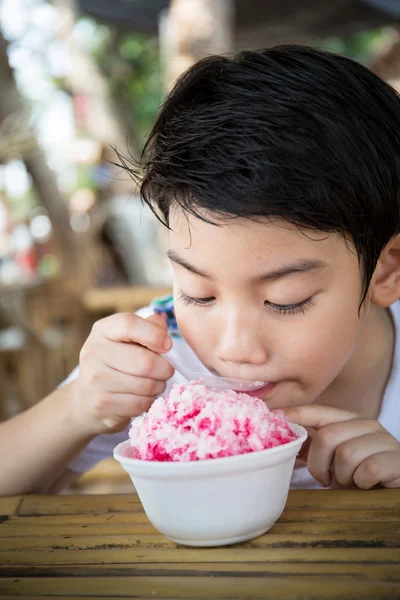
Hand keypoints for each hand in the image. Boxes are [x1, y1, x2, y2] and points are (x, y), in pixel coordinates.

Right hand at [70, 313, 173, 435]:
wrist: (88, 397)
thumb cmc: (119, 360)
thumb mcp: (130, 338)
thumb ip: (151, 328)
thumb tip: (164, 337)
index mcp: (103, 330)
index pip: (129, 324)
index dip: (155, 334)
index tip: (167, 346)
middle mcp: (93, 352)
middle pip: (145, 361)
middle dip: (165, 368)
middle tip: (165, 371)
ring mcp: (95, 379)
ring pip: (146, 385)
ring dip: (159, 386)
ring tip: (153, 383)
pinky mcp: (101, 404)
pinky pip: (140, 404)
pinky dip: (149, 402)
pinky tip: (142, 397)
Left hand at [281, 405, 399, 488]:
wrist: (391, 494)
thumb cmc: (360, 477)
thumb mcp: (335, 460)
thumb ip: (315, 446)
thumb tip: (282, 438)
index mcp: (350, 420)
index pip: (320, 411)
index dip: (298, 414)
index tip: (277, 416)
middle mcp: (368, 425)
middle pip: (327, 437)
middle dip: (319, 465)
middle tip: (325, 479)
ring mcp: (385, 440)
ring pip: (346, 455)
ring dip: (342, 477)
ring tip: (350, 482)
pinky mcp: (397, 460)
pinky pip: (368, 470)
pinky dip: (361, 483)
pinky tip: (366, 486)